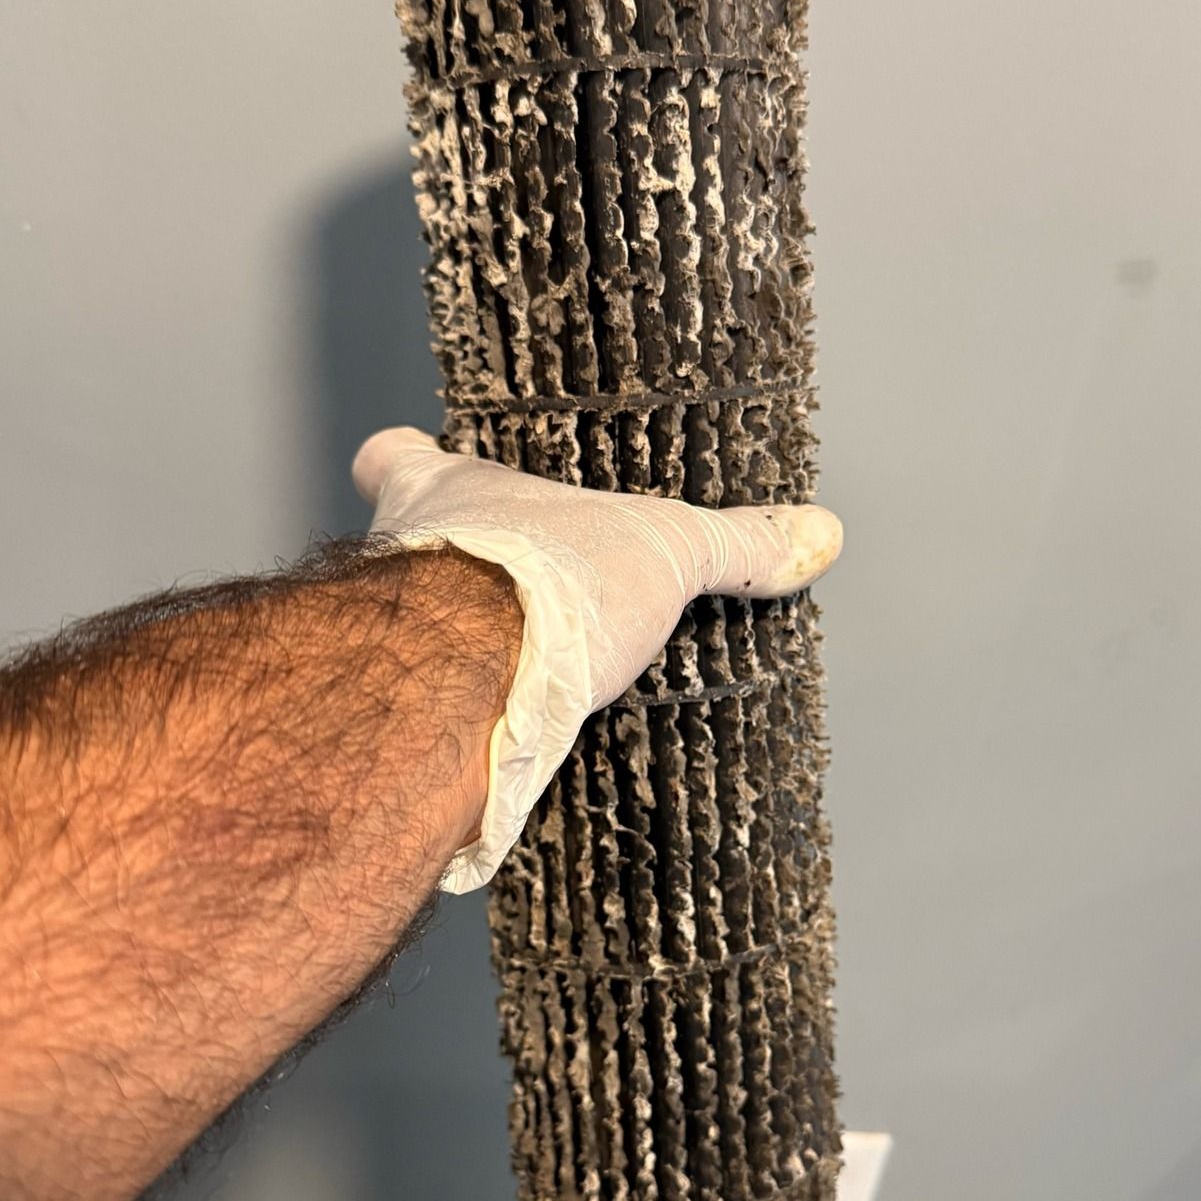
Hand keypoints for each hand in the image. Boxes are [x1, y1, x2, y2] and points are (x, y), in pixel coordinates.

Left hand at [353, 428, 842, 889]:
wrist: (467, 680)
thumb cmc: (537, 579)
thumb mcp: (664, 548)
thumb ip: (733, 542)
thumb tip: (815, 534)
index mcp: (446, 491)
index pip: (393, 454)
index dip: (403, 456)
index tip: (413, 457)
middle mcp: (395, 557)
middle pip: (394, 548)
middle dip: (438, 573)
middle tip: (491, 597)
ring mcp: (386, 637)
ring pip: (400, 634)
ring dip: (443, 655)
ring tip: (510, 682)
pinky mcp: (400, 713)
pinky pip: (422, 715)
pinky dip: (456, 726)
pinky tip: (502, 746)